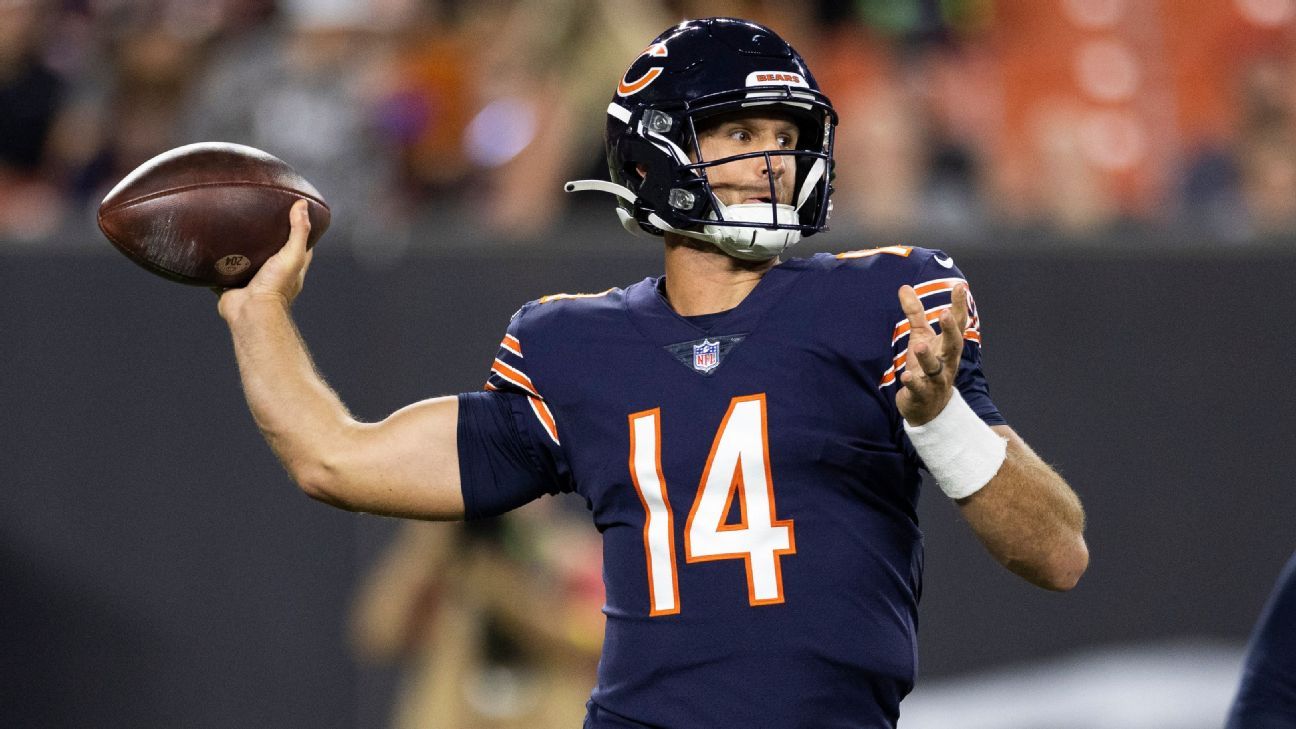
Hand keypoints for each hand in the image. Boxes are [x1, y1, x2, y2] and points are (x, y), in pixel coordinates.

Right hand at [216, 199, 313, 321]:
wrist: (249, 309)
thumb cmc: (275, 286)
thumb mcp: (293, 254)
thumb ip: (299, 231)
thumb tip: (302, 204)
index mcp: (290, 268)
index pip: (299, 246)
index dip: (297, 230)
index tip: (291, 214)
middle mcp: (272, 274)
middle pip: (270, 251)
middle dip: (264, 238)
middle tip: (254, 217)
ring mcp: (251, 279)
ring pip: (245, 260)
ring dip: (239, 248)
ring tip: (231, 227)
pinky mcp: (231, 284)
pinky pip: (222, 270)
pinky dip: (217, 262)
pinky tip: (211, 247)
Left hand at [894, 283, 968, 425]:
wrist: (929, 408)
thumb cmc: (926, 366)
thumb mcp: (921, 337)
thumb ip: (915, 313)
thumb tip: (904, 286)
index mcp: (948, 346)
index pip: (958, 324)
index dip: (959, 306)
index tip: (961, 286)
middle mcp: (946, 362)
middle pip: (953, 345)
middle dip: (951, 330)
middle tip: (946, 314)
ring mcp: (935, 380)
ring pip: (935, 368)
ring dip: (927, 357)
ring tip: (919, 346)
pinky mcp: (921, 395)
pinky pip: (918, 388)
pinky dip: (913, 383)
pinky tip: (905, 376)